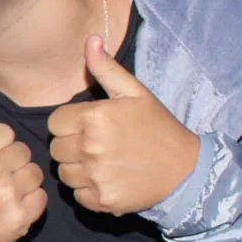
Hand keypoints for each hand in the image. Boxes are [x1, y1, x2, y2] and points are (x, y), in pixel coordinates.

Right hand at [0, 109, 46, 241]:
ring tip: (2, 193)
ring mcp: (8, 195)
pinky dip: (31, 202)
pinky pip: (41, 196)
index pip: (5, 132)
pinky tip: (11, 207)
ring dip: (23, 182)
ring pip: (34, 172)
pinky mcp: (22, 216)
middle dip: (10, 162)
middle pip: (22, 150)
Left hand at [46, 37, 199, 214]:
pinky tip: (108, 180)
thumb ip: (106, 69)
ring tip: (103, 162)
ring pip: (63, 173)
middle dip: (72, 146)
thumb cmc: (157, 127)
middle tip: (99, 145)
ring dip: (78, 169)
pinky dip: (88, 190)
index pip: (54, 123)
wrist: (186, 169)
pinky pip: (77, 195)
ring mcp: (96, 176)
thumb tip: (90, 40)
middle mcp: (91, 147)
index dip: (70, 124)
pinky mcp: (102, 200)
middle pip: (56, 148)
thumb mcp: (135, 93)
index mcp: (94, 117)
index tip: (90, 126)